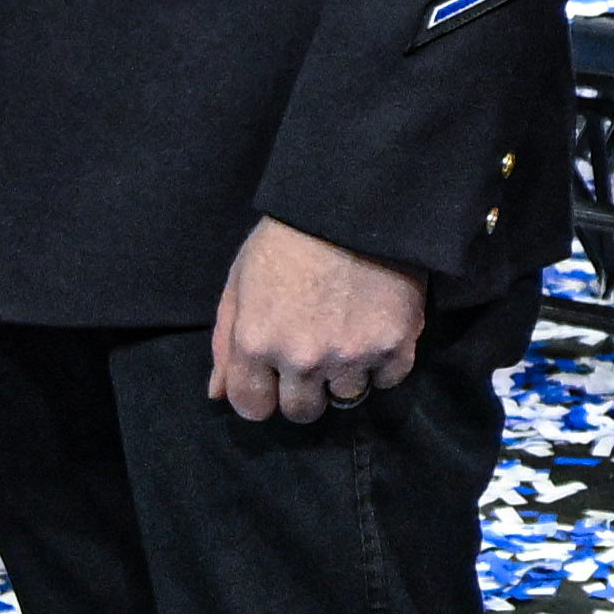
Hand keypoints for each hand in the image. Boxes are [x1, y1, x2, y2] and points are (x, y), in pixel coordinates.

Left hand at [210, 218, 432, 424]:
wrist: (355, 201)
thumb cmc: (289, 237)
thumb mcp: (240, 281)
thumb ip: (226, 341)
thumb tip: (218, 394)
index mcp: (256, 342)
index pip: (253, 408)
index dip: (262, 393)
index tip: (273, 376)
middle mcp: (302, 358)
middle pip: (302, 412)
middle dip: (304, 389)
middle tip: (315, 353)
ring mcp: (351, 354)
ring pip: (347, 396)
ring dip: (346, 372)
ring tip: (348, 330)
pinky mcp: (395, 345)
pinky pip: (388, 379)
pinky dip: (383, 360)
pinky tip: (376, 326)